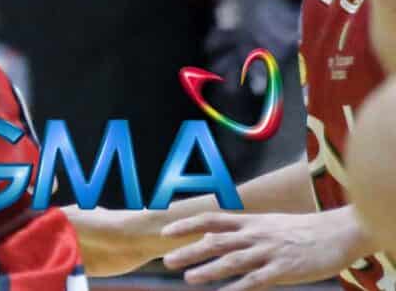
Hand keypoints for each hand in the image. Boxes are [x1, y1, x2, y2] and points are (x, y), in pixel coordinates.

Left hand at [161, 205, 365, 289]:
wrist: (338, 233)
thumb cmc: (302, 230)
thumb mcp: (268, 224)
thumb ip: (241, 231)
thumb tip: (212, 236)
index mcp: (251, 222)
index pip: (211, 220)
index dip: (187, 225)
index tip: (165, 231)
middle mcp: (255, 235)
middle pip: (215, 242)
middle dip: (189, 251)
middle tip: (167, 261)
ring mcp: (268, 252)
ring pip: (232, 262)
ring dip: (209, 270)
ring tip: (188, 278)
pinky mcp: (283, 270)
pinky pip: (256, 280)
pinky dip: (237, 288)